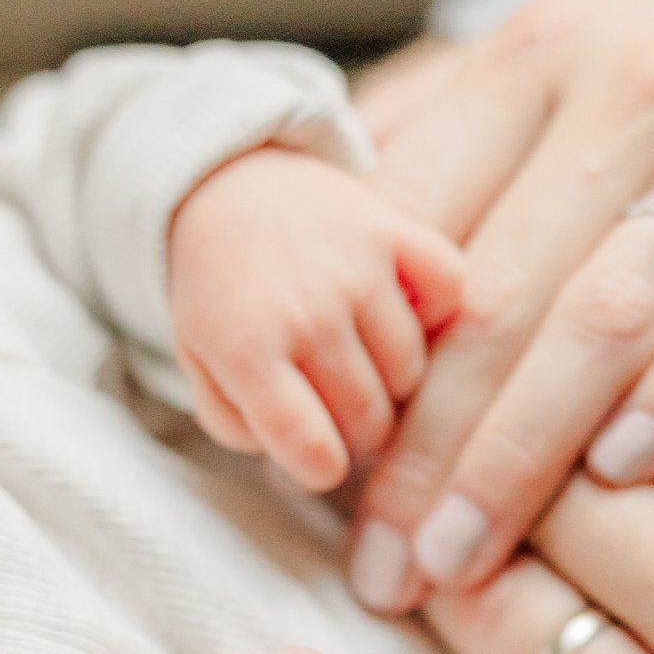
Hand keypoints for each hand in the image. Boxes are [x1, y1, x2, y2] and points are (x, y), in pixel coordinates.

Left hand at [169, 146, 464, 492]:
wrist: (230, 187)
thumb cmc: (223, 295)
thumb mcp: (202, 366)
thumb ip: (242, 427)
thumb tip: (312, 458)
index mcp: (247, 348)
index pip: (313, 451)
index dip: (321, 466)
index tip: (319, 454)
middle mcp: (307, 309)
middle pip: (371, 422)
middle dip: (357, 427)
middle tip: (338, 401)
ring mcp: (357, 267)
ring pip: (414, 374)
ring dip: (393, 377)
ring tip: (362, 353)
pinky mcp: (399, 229)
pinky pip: (451, 298)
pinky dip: (435, 311)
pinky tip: (401, 308)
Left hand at [348, 0, 653, 607]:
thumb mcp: (573, 23)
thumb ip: (454, 116)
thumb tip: (327, 192)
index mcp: (541, 56)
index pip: (413, 229)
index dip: (354, 363)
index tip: (319, 471)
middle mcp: (632, 88)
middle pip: (494, 298)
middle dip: (418, 450)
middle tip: (378, 564)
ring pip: (604, 312)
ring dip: (519, 455)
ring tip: (460, 559)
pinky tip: (622, 475)